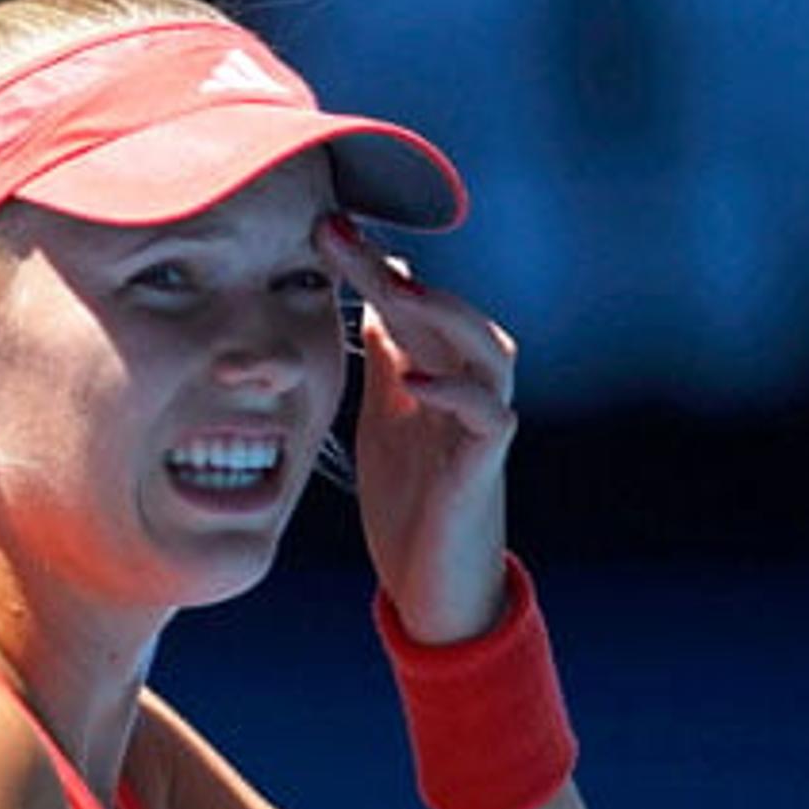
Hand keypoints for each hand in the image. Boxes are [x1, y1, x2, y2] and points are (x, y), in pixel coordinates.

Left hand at [317, 214, 518, 644]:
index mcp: (436, 372)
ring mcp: (481, 423)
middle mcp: (467, 387)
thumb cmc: (412, 502)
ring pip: (488, 349)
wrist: (432, 583)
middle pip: (442, 312)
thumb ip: (383, 363)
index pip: (407, 303)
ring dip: (445, 315)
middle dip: (394, 272)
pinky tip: (416, 378)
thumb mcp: (383, 419)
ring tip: (400, 290)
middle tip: (338, 235)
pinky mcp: (485, 464)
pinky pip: (488, 415)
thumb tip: (374, 300)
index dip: (368, 264)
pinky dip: (456, 392)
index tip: (320, 226)